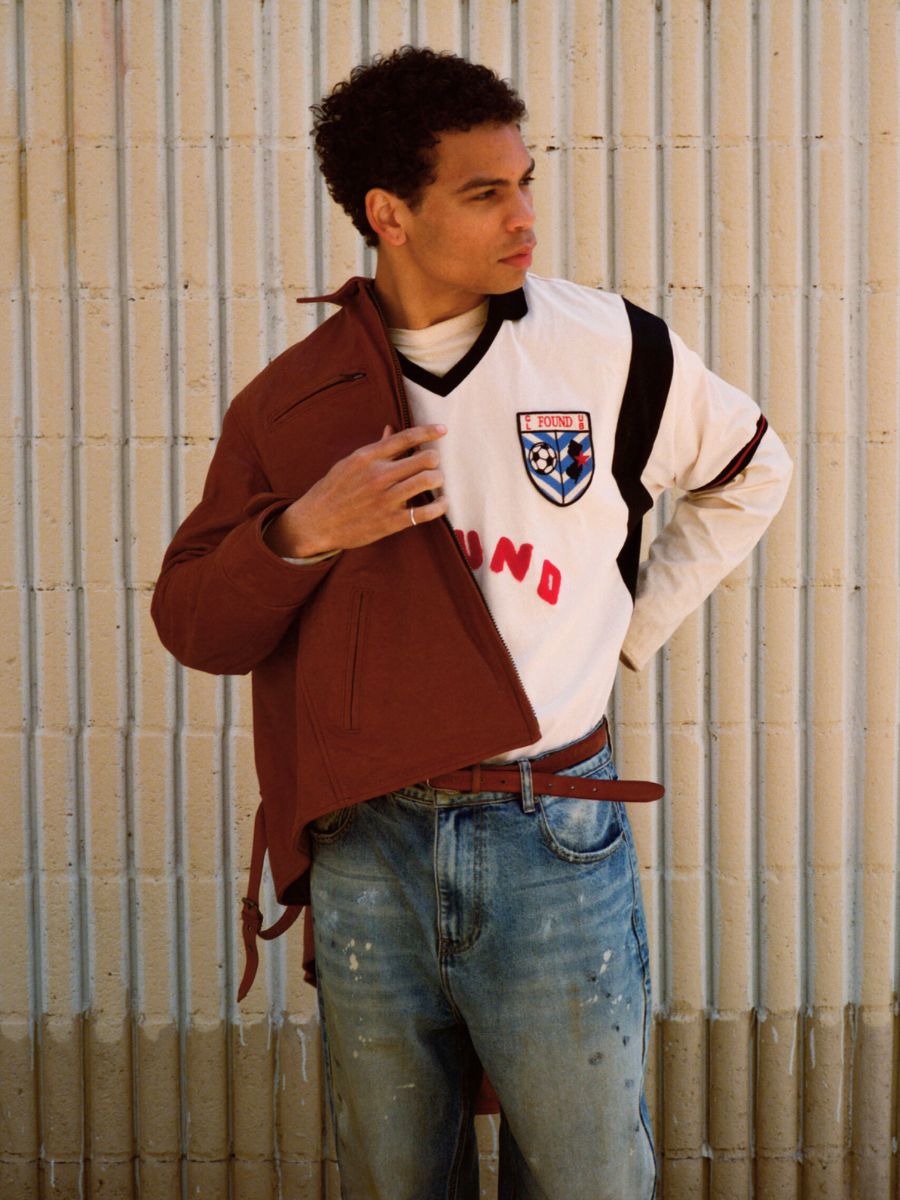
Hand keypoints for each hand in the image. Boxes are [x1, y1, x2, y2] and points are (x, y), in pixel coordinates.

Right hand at [264, 424, 448, 556]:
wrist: (316, 523)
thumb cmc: (332, 490)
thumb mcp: (349, 463)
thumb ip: (375, 448)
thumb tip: (391, 429)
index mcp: (367, 457)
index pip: (405, 437)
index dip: (429, 431)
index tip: (443, 430)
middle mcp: (378, 475)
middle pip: (424, 458)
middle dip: (434, 460)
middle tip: (433, 465)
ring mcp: (385, 499)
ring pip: (428, 480)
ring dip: (438, 479)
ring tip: (436, 482)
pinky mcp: (391, 521)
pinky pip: (425, 512)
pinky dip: (440, 506)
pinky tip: (441, 503)